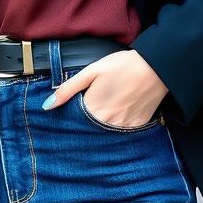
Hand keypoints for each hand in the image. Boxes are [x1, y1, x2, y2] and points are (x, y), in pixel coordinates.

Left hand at [41, 50, 168, 127]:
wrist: (155, 67)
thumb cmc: (122, 66)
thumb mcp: (91, 72)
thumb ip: (68, 89)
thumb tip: (47, 106)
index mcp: (92, 109)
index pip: (74, 124)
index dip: (69, 122)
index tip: (66, 120)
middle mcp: (107, 123)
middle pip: (88, 133)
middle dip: (83, 129)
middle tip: (83, 121)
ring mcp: (123, 127)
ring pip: (105, 136)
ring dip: (99, 131)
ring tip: (102, 117)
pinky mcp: (137, 127)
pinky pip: (122, 135)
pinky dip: (116, 130)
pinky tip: (116, 118)